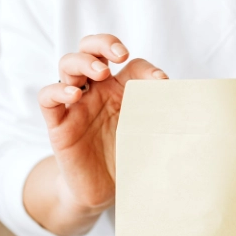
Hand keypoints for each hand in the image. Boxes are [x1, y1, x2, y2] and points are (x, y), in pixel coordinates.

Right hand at [37, 34, 167, 212]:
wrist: (105, 193)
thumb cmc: (129, 160)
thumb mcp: (151, 137)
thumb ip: (164, 119)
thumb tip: (188, 107)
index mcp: (123, 91)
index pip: (132, 65)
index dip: (147, 68)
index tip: (161, 82)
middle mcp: (97, 92)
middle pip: (92, 49)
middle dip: (104, 43)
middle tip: (120, 54)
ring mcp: (76, 105)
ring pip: (68, 65)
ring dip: (84, 61)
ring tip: (101, 73)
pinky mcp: (58, 124)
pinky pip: (47, 97)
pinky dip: (57, 90)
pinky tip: (74, 95)